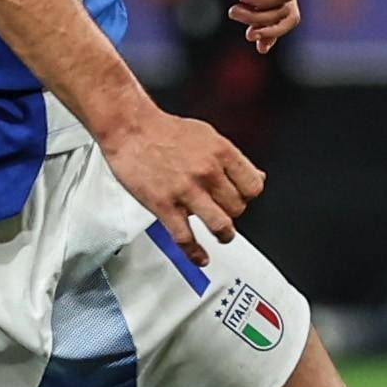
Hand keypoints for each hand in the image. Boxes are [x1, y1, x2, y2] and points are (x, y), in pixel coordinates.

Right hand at [101, 103, 263, 265]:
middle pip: (238, 207)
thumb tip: (256, 175)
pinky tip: (200, 257)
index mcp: (221, 152)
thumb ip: (231, 160)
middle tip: (224, 211)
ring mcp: (186, 190)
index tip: (242, 199)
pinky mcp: (164, 206)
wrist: (130, 128)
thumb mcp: (207, 136)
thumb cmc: (164, 131)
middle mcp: (207, 171)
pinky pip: (185, 238)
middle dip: (232, 212)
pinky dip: (195, 253)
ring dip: (224, 235)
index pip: (253, 186)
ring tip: (222, 235)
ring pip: (220, 225)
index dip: (249, 196)